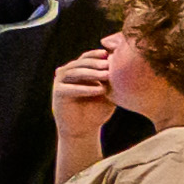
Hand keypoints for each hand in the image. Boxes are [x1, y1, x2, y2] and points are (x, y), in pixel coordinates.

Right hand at [46, 52, 122, 173]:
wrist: (83, 129)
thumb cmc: (98, 109)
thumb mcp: (107, 93)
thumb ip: (111, 81)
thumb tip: (126, 66)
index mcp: (78, 70)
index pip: (87, 57)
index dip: (97, 54)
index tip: (111, 54)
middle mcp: (67, 73)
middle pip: (81, 63)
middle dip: (96, 63)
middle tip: (109, 64)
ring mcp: (61, 82)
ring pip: (75, 72)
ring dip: (91, 73)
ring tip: (106, 76)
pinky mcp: (58, 93)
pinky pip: (70, 88)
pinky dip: (85, 88)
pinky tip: (99, 90)